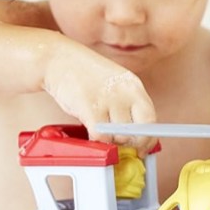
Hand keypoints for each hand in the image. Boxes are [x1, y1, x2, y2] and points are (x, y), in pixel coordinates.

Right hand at [43, 39, 156, 156]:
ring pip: (119, 137)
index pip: (151, 120)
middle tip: (117, 143)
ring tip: (99, 129)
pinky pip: (101, 136)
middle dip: (128, 144)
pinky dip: (96, 141)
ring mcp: (109, 100)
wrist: (58, 59)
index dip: (147, 140)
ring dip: (110, 141)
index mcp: (134, 86)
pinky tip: (90, 132)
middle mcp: (125, 93)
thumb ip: (128, 106)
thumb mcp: (115, 85)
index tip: (142, 149)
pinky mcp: (90, 108)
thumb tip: (137, 137)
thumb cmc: (86, 76)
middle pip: (137, 133)